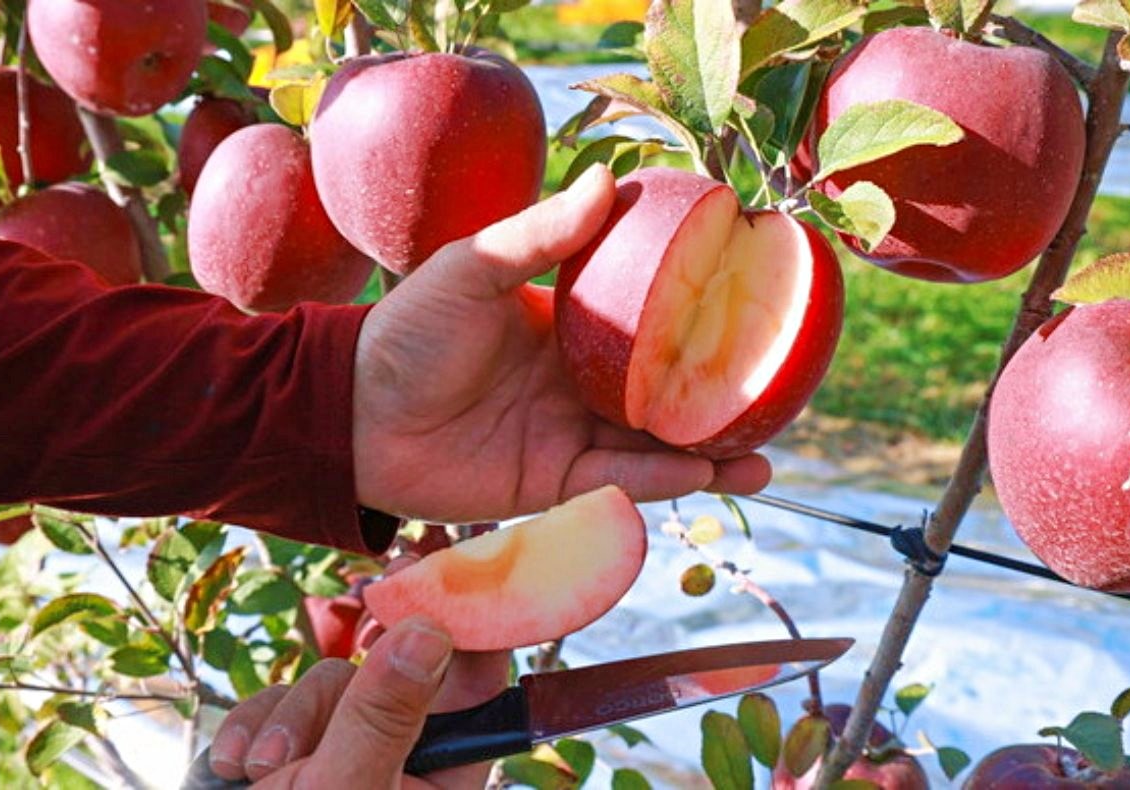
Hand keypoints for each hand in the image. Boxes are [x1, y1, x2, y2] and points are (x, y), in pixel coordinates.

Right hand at [208, 616, 503, 787]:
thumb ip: (384, 714)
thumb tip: (430, 630)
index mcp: (444, 778)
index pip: (478, 685)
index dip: (463, 623)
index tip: (433, 571)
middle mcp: (403, 761)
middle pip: (393, 673)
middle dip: (349, 681)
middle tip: (367, 605)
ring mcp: (346, 754)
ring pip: (331, 684)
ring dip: (291, 716)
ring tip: (265, 769)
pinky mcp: (296, 753)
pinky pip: (282, 706)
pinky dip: (256, 727)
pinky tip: (239, 767)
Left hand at [352, 164, 771, 522]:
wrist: (353, 418)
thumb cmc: (406, 334)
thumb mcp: (472, 269)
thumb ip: (539, 234)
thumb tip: (609, 180)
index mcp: (567, 328)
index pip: (646, 322)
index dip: (696, 319)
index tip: (749, 306)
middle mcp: (579, 383)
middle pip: (664, 391)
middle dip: (717, 396)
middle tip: (776, 392)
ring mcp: (570, 435)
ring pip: (654, 445)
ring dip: (708, 451)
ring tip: (765, 453)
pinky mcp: (554, 484)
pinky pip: (619, 483)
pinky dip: (663, 481)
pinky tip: (708, 474)